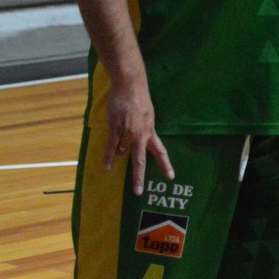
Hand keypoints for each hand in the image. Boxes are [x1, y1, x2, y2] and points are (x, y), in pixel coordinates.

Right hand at [103, 73, 173, 194]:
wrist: (130, 86)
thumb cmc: (139, 99)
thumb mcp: (148, 116)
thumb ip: (144, 129)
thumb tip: (138, 141)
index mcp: (151, 132)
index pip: (160, 151)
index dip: (165, 165)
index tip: (171, 177)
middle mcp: (141, 135)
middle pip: (141, 160)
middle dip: (139, 177)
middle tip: (139, 191)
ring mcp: (128, 133)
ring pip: (123, 153)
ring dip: (119, 157)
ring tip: (113, 162)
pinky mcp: (116, 128)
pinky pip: (112, 147)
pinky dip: (108, 157)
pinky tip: (107, 167)